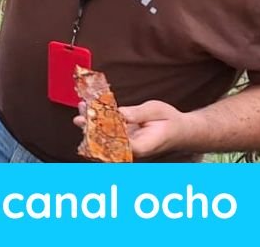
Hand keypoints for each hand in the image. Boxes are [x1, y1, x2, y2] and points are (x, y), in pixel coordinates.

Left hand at [73, 99, 192, 158]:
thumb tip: (121, 113)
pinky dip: (96, 121)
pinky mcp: (122, 140)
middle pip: (105, 144)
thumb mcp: (157, 111)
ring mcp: (125, 146)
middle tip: (79, 116)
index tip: (91, 121)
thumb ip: (139, 114)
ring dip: (90, 124)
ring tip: (81, 107)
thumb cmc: (170, 120)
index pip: (117, 144)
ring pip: (103, 138)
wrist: (180, 130)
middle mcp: (131, 150)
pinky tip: (88, 108)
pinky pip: (106, 132)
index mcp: (141, 147)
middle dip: (90, 130)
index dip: (102, 134)